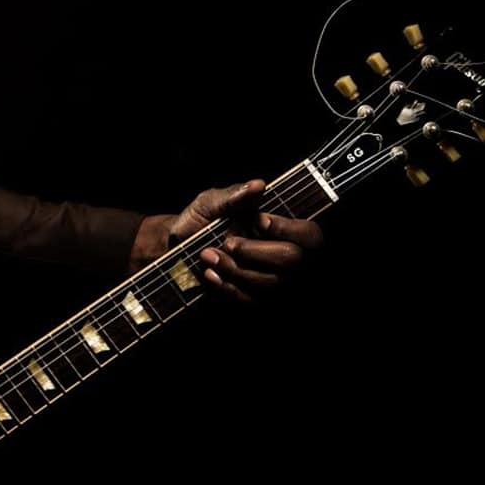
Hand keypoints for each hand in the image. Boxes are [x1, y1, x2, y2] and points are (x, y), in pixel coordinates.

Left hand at [131, 180, 323, 302]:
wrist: (175, 246)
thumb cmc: (198, 219)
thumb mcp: (212, 201)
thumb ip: (235, 195)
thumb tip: (258, 184)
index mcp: (281, 228)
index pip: (309, 233)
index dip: (288, 228)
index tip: (259, 221)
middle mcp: (283, 255)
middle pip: (292, 260)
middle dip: (256, 251)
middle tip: (228, 242)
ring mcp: (271, 280)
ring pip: (270, 282)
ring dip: (235, 268)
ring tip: (208, 255)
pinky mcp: (253, 299)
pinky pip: (250, 299)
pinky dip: (227, 286)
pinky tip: (209, 273)